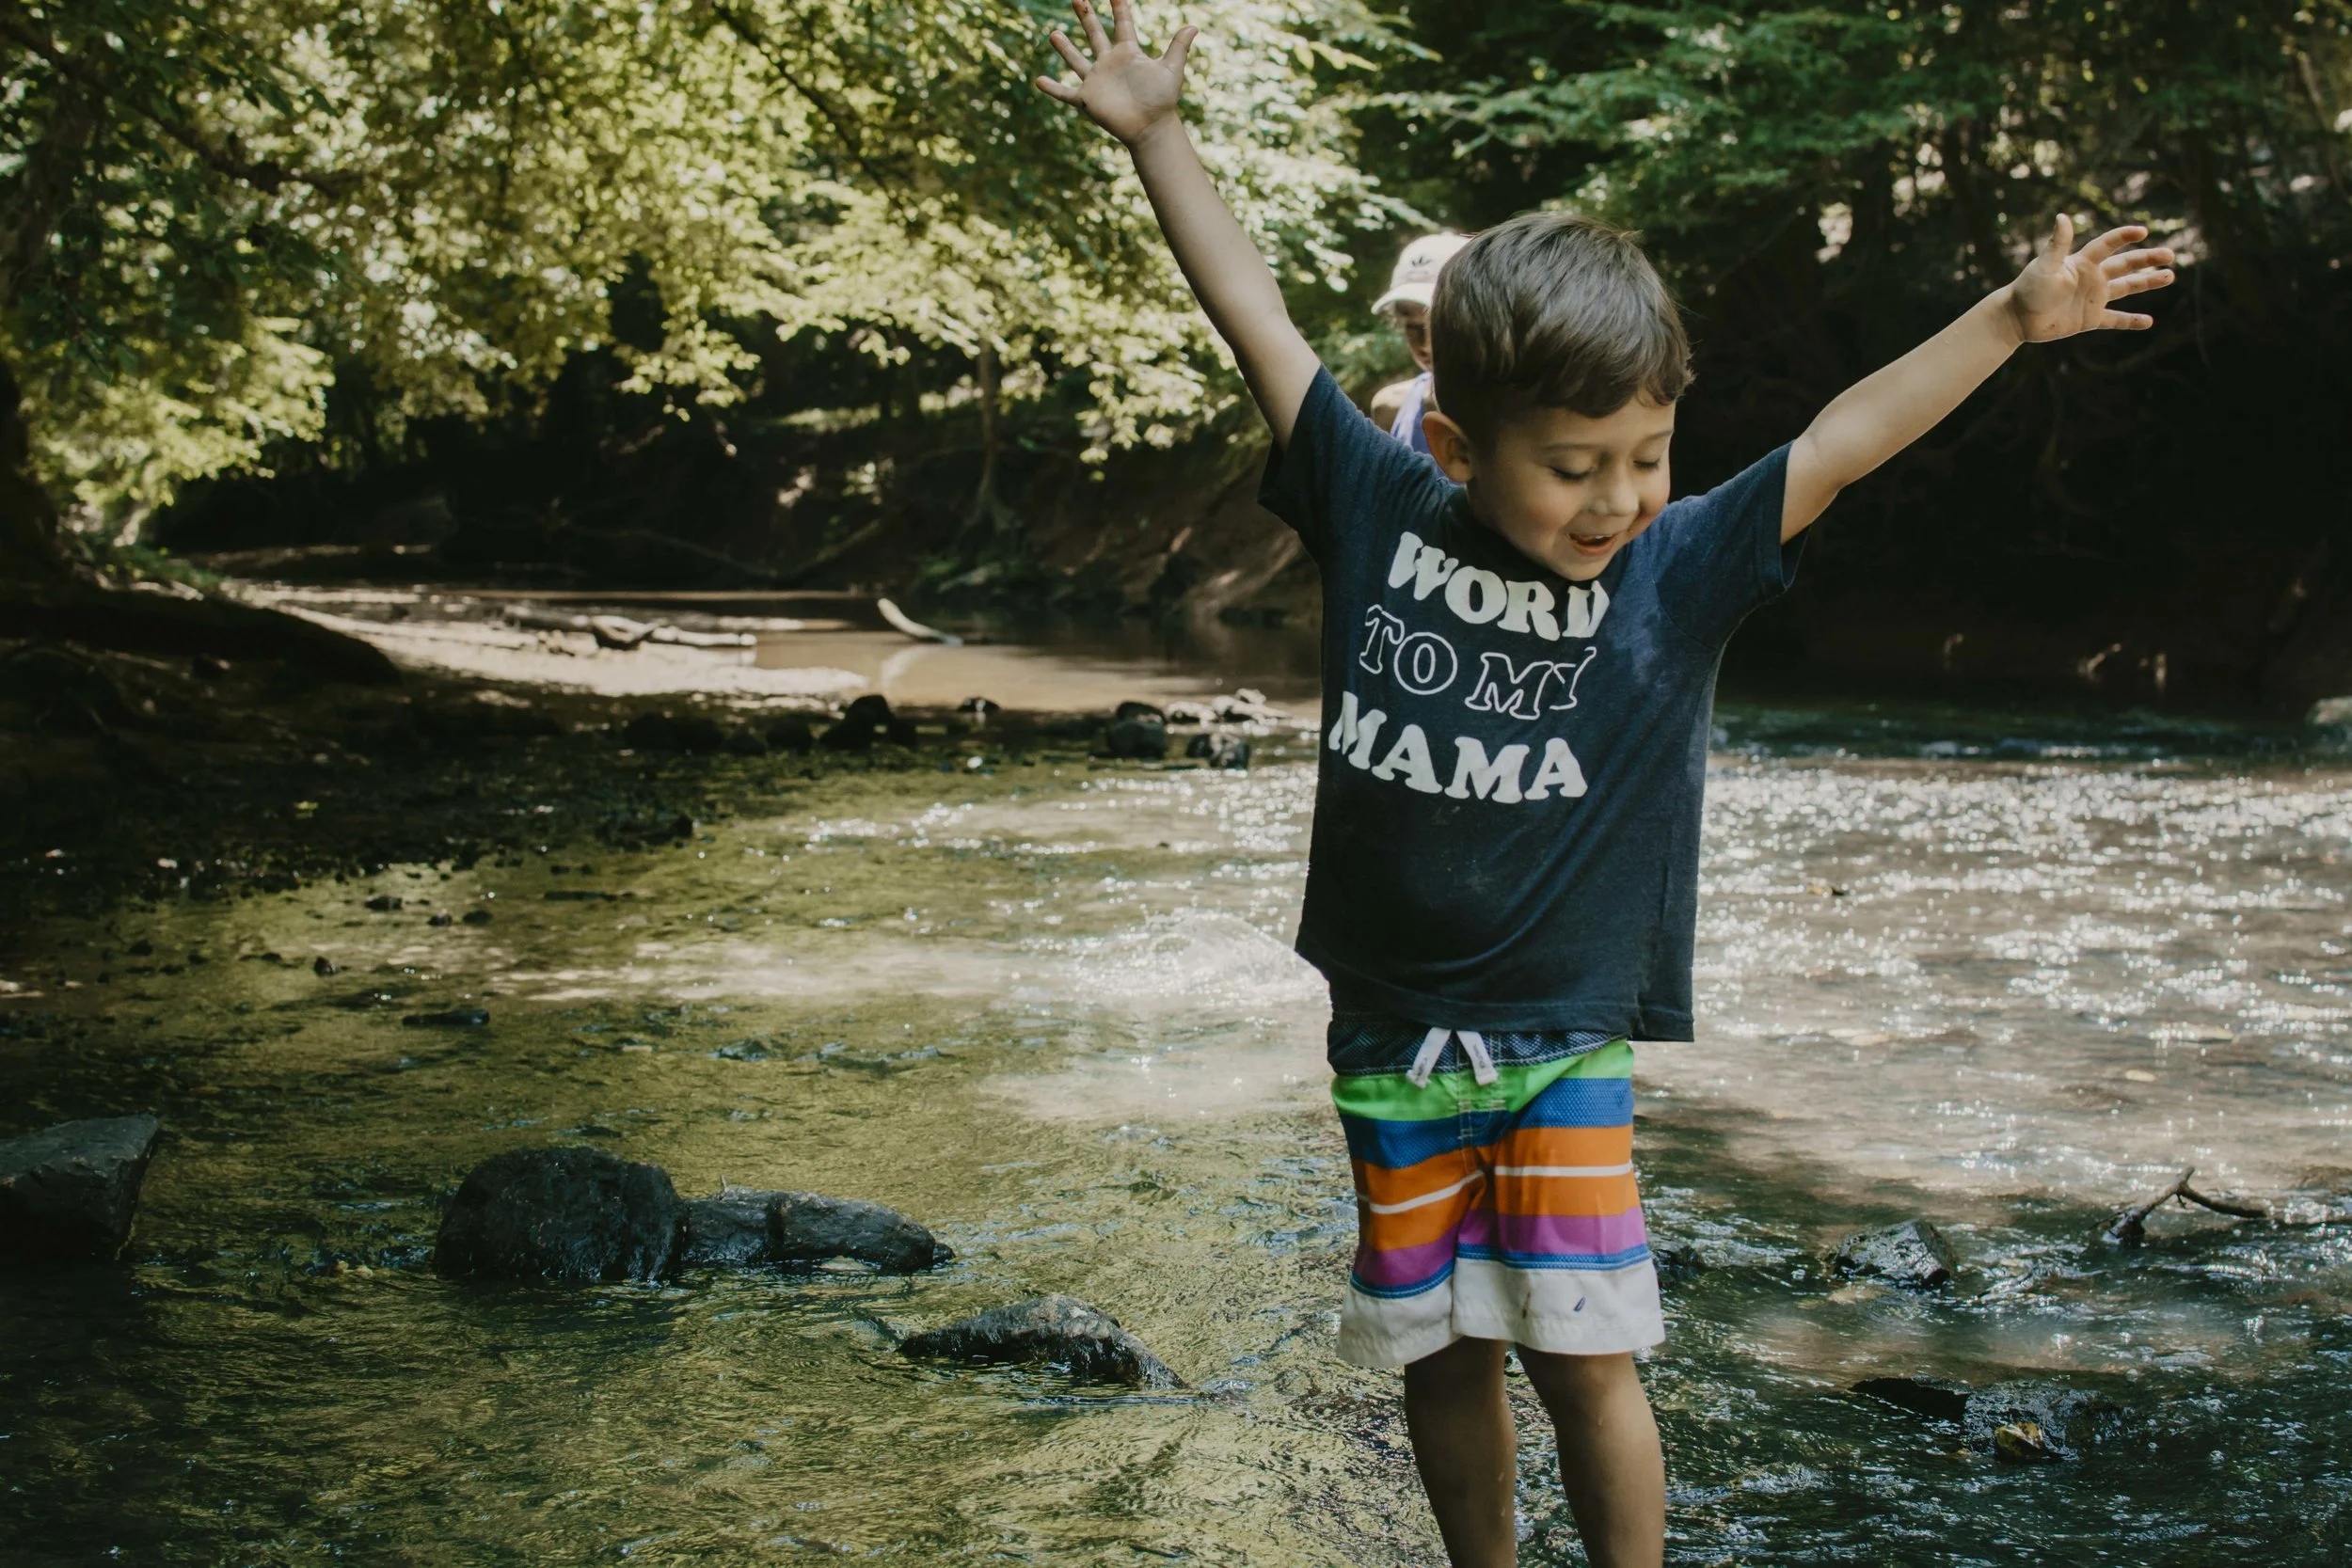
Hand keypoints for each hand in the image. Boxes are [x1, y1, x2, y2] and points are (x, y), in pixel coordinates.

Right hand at [1034, 0, 1196, 149]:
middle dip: (1086, 16)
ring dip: (1064, 48)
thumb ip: (1178, 47)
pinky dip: (1052, 89)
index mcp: (1128, 53)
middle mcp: (1109, 63)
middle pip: (1094, 34)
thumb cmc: (1162, 100)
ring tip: (1053, 33)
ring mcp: (1096, 80)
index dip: (1119, 6)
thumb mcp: (1171, 70)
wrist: (1151, 128)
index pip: (1122, 24)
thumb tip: (1194, 25)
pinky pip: (1065, 93)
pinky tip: (1038, 81)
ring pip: (1076, 60)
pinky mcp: (1087, 99)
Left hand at [2002, 215, 2176, 342]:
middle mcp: (2092, 277)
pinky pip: (2115, 320)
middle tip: (2171, 255)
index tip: (2143, 231)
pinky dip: (2131, 321)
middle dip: (2148, 259)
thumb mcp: (2044, 266)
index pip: (2109, 245)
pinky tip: (2149, 321)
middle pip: (2125, 264)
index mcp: (2083, 263)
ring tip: (2170, 276)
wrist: (2016, 317)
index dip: (2124, 237)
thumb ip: (2057, 244)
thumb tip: (2062, 217)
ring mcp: (2092, 298)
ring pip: (2127, 288)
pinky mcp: (2089, 319)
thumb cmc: (2028, 288)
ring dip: (2148, 282)